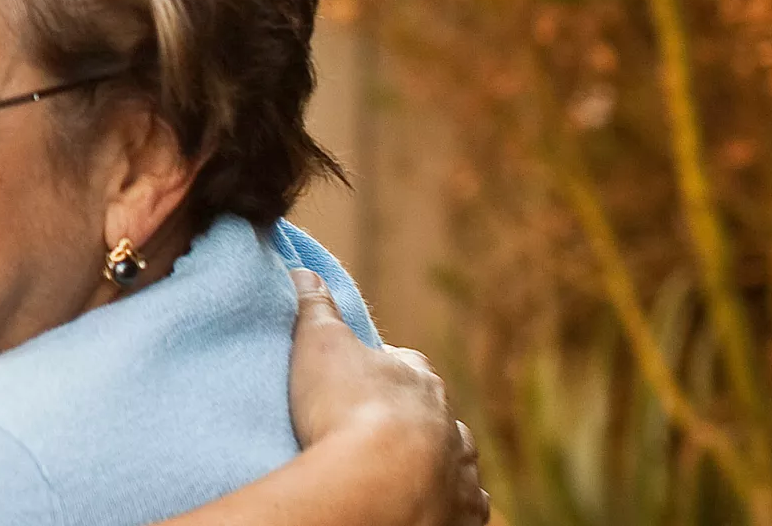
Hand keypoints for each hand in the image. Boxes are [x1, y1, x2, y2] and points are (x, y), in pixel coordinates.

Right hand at [288, 270, 489, 525]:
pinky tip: (428, 504)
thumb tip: (306, 269)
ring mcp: (462, 469)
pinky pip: (465, 505)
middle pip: (436, 414)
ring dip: (438, 462)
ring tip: (405, 472)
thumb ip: (315, 308)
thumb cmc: (348, 411)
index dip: (385, 370)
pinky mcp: (464, 513)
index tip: (363, 379)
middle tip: (380, 432)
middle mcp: (449, 421)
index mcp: (419, 378)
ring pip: (457, 459)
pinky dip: (450, 503)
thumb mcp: (319, 346)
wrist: (379, 487)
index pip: (407, 364)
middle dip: (416, 419)